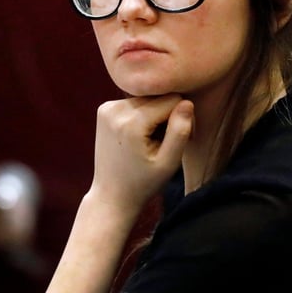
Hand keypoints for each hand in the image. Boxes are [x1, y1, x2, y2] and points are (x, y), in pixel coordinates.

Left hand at [89, 95, 193, 215]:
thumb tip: (187, 103)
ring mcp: (107, 108)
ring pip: (148, 98)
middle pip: (159, 97)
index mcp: (131, 122)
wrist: (112, 195)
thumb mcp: (169, 163)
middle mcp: (115, 110)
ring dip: (155, 116)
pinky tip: (139, 136)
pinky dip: (142, 116)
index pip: (172, 100)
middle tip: (165, 143)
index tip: (179, 140)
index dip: (182, 118)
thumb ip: (180, 131)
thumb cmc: (144, 183)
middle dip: (167, 116)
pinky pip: (135, 102)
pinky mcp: (104, 109)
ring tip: (151, 141)